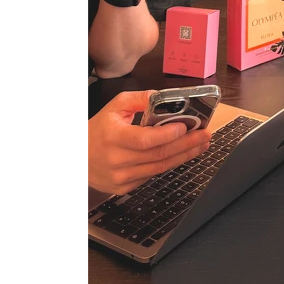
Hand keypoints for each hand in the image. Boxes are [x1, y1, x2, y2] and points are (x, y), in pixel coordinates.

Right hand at [85, 90, 211, 195]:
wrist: (79, 158)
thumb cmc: (99, 130)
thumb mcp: (115, 106)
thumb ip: (140, 98)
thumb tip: (162, 96)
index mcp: (114, 137)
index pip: (145, 139)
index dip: (168, 134)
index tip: (185, 126)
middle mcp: (117, 160)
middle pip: (159, 155)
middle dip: (187, 144)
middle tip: (205, 135)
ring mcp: (121, 177)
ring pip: (160, 167)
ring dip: (185, 156)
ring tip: (201, 144)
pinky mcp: (125, 187)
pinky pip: (153, 175)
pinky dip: (169, 163)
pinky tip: (182, 154)